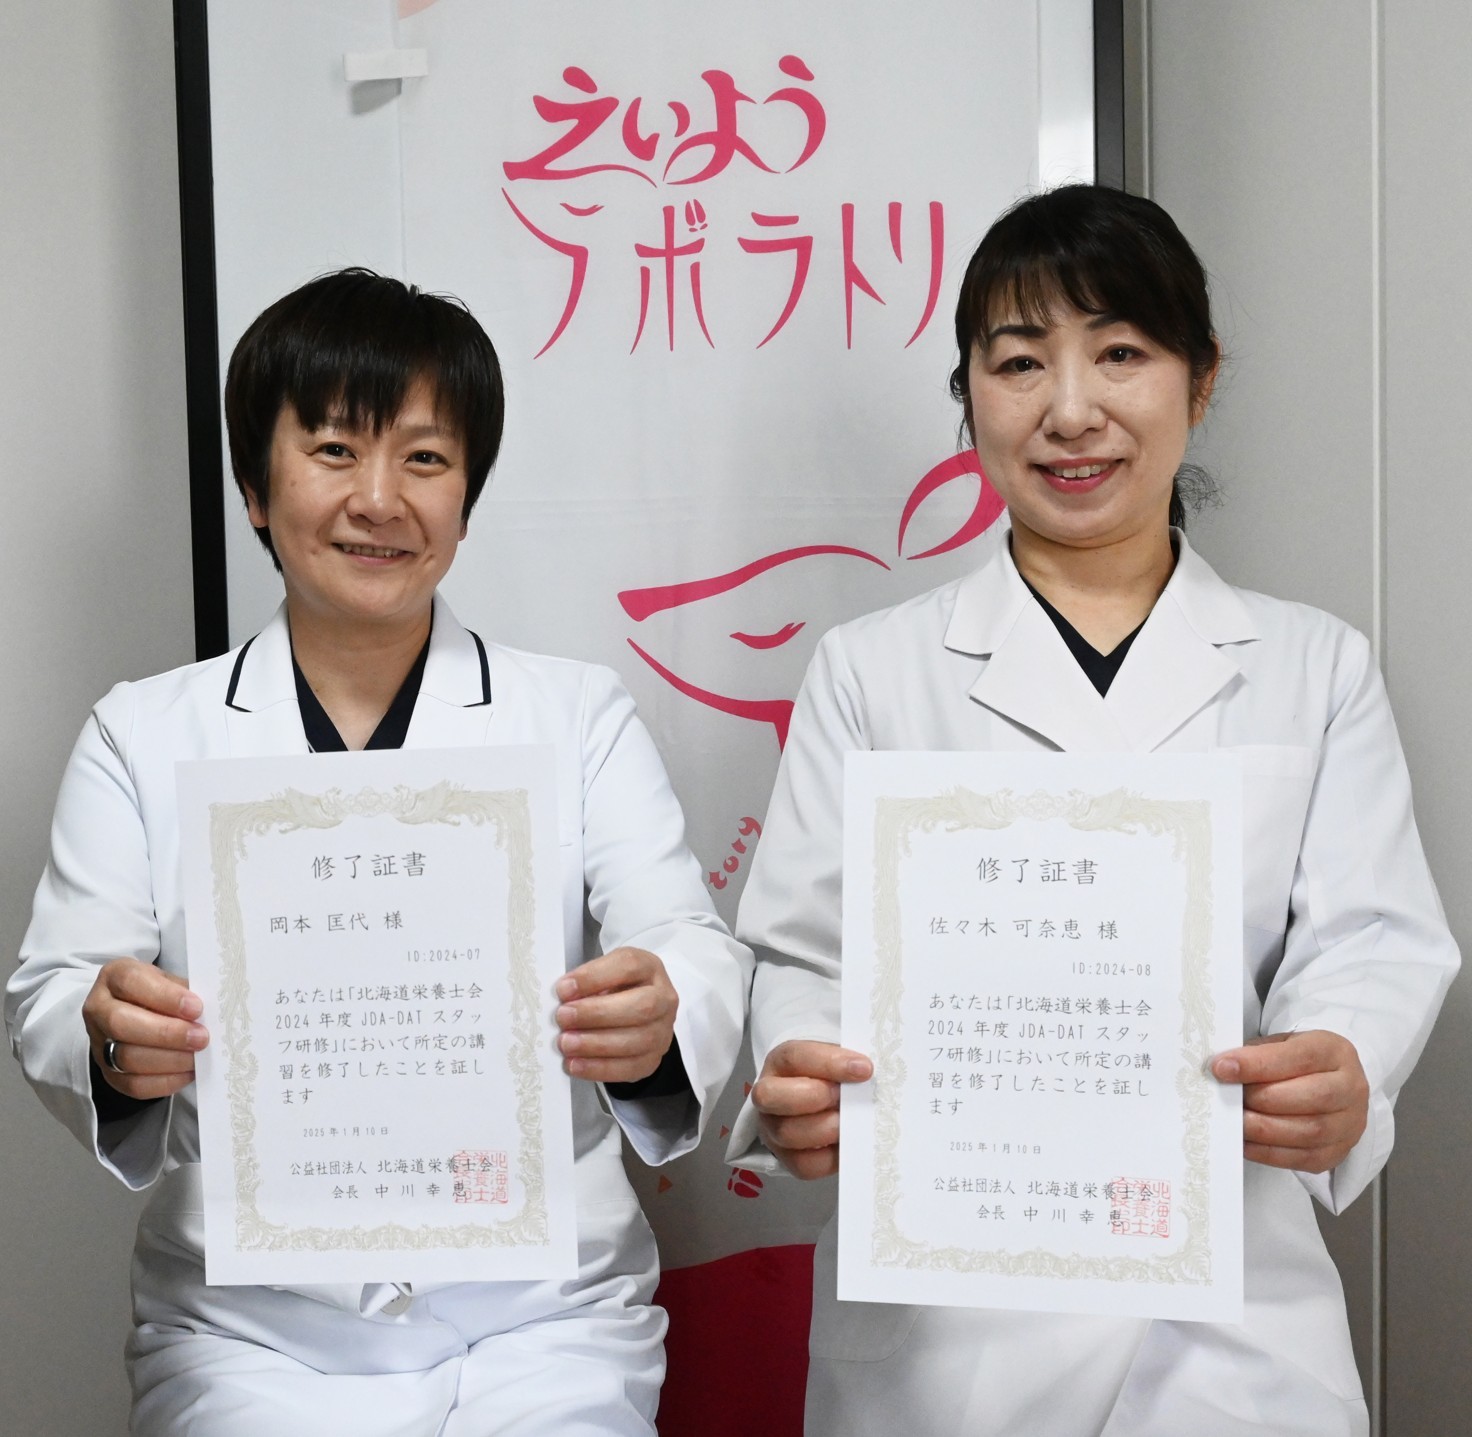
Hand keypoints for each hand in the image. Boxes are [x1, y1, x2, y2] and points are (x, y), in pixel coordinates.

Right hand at [81, 959, 207, 1099]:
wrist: (135, 1012)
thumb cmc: (158, 992)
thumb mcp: (169, 980)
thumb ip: (184, 991)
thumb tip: (212, 1011)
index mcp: (114, 976)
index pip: (131, 982)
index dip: (165, 997)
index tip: (196, 1008)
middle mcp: (98, 1009)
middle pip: (121, 1023)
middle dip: (167, 1033)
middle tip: (201, 1037)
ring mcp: (99, 1043)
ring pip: (126, 1057)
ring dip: (169, 1060)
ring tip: (197, 1056)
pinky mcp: (108, 1073)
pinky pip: (133, 1084)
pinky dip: (165, 1081)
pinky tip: (188, 1073)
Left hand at [555, 947, 677, 1083]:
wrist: (632, 1015)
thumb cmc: (613, 989)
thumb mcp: (602, 973)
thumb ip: (586, 981)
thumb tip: (563, 997)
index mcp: (649, 967)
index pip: (628, 966)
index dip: (595, 977)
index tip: (564, 989)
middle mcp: (664, 998)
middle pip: (641, 1006)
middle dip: (597, 1013)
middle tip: (563, 1017)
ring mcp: (663, 1031)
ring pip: (638, 1040)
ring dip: (596, 1044)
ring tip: (566, 1043)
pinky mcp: (653, 1059)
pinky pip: (630, 1067)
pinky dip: (600, 1068)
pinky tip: (575, 1064)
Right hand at [751, 1039, 872, 1179]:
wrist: (820, 1099)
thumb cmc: (829, 1076)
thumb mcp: (835, 1059)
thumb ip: (846, 1062)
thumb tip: (868, 1072)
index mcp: (780, 1061)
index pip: (795, 1057)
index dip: (829, 1063)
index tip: (864, 1068)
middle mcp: (768, 1094)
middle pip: (771, 1096)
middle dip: (814, 1096)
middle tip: (844, 1097)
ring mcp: (772, 1129)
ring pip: (787, 1133)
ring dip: (825, 1128)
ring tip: (849, 1122)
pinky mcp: (786, 1158)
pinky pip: (804, 1165)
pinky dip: (830, 1157)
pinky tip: (846, 1142)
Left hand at [1211, 1030, 1368, 1173]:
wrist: (1331, 1086)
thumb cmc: (1298, 1063)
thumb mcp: (1282, 1045)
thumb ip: (1258, 1055)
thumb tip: (1222, 1070)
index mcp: (1335, 1052)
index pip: (1299, 1057)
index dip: (1258, 1064)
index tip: (1222, 1068)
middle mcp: (1350, 1088)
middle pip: (1310, 1097)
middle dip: (1261, 1098)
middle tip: (1227, 1098)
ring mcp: (1350, 1124)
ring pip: (1309, 1131)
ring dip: (1263, 1129)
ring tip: (1234, 1121)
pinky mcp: (1338, 1152)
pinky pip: (1304, 1158)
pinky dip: (1269, 1153)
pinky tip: (1245, 1142)